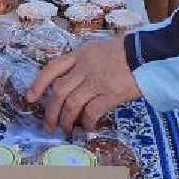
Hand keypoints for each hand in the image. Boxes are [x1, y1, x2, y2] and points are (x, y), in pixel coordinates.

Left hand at [28, 35, 142, 135]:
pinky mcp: (111, 93)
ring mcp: (97, 80)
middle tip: (48, 126)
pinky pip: (92, 111)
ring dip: (66, 121)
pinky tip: (89, 126)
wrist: (148, 52)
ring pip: (72, 104)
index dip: (38, 84)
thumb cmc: (125, 51)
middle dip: (50, 112)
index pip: (52, 68)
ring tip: (66, 130)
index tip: (30, 98)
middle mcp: (85, 67)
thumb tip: (71, 82)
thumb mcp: (98, 49)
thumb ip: (83, 62)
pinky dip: (87, 122)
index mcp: (80, 54)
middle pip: (59, 92)